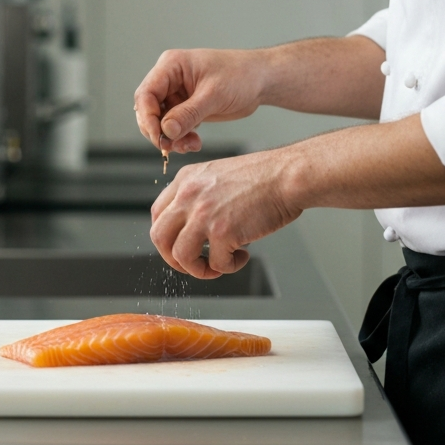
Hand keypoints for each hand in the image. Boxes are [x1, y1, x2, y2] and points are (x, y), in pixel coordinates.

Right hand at [133, 49, 267, 153]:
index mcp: (171, 66)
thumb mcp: (214, 95)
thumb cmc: (241, 76)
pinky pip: (174, 127)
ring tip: (189, 146)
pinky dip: (180, 138)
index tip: (159, 138)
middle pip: (148, 109)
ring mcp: (177, 94)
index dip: (147, 118)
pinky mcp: (186, 107)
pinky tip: (195, 143)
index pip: (146, 94)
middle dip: (158, 131)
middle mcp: (170, 79)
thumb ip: (188, 113)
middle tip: (171, 148)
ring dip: (171, 138)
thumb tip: (166, 131)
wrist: (261, 80)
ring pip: (160, 122)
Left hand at [149, 149, 302, 278]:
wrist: (286, 175)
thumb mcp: (216, 175)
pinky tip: (242, 255)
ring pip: (180, 256)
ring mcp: (203, 214)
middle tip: (192, 264)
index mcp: (185, 180)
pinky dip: (229, 266)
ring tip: (217, 266)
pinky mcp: (222, 232)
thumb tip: (190, 229)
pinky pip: (216, 264)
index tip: (180, 245)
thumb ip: (198, 196)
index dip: (167, 236)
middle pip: (159, 237)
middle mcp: (188, 195)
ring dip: (198, 269)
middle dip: (173, 258)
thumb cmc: (262, 177)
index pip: (157, 214)